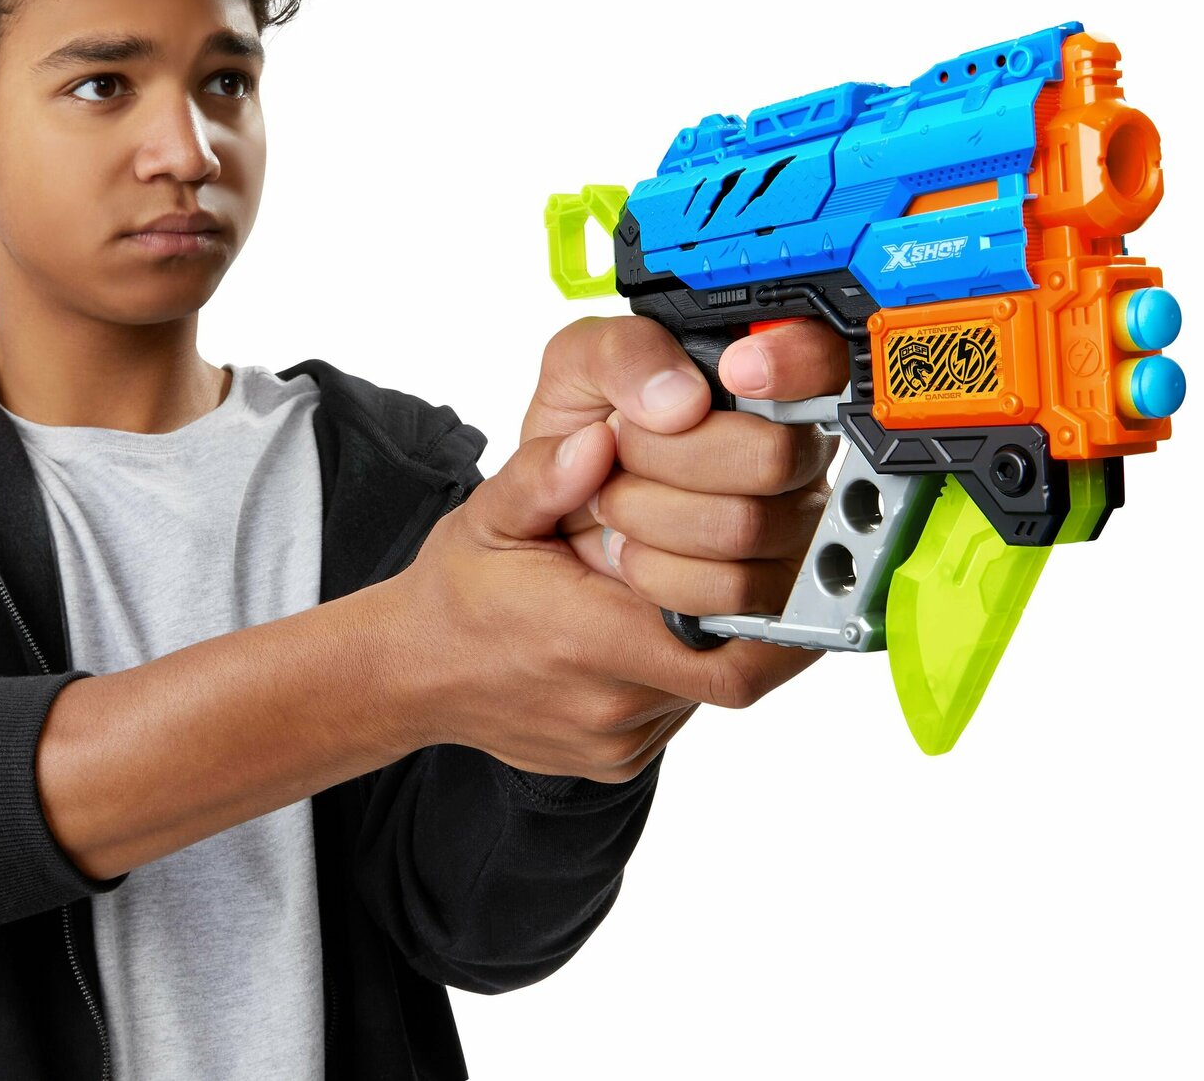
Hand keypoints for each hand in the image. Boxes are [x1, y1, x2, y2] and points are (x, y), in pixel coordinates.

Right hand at [380, 414, 807, 781]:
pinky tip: (655, 624)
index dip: (780, 616)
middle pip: (731, 668)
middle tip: (765, 563)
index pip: (723, 647)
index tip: (794, 564)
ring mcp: (616, 742)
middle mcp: (609, 705)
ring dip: (716, 638)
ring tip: (694, 586)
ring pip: (707, 690)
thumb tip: (597, 442)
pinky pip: (677, 711)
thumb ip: (541, 478)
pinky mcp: (619, 761)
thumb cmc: (455, 593)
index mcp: (584, 640)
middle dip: (759, 617)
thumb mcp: (486, 517)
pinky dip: (683, 666)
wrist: (409, 675)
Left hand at [524, 315, 849, 622]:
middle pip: (774, 454)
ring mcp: (793, 528)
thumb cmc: (580, 439)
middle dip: (668, 457)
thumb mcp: (576, 370)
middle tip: (621, 455)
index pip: (827, 356)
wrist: (556, 527)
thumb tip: (673, 400)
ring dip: (650, 518)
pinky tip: (634, 555)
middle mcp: (794, 449)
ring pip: (745, 525)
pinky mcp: (774, 596)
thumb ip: (616, 357)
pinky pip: (734, 590)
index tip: (736, 372)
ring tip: (615, 508)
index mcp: (759, 377)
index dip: (797, 362)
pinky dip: (661, 575)